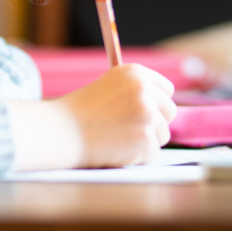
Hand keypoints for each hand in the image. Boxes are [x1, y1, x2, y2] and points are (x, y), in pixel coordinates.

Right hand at [61, 64, 177, 167]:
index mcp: (136, 73)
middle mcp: (144, 90)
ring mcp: (147, 114)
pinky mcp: (146, 138)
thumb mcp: (110, 86)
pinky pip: (152, 153)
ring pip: (162, 134)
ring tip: (118, 138)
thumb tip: (162, 106)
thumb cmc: (81, 112)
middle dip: (154, 124)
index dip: (156, 103)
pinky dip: (137, 156)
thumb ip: (136, 92)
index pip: (166, 90)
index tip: (144, 112)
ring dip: (144, 141)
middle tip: (129, 129)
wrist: (62, 131)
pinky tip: (117, 149)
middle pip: (169, 112)